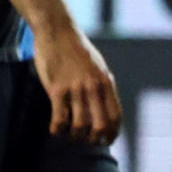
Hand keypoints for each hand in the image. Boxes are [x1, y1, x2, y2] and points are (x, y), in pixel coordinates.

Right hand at [33, 16, 124, 143]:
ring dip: (74, 137)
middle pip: (100, 126)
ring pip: (79, 127)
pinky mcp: (57, 89)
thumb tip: (105, 105)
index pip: (116, 117)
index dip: (112, 134)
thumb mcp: (97, 66)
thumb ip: (102, 85)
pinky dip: (58, 130)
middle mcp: (93, 87)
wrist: (57, 30)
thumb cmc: (76, 48)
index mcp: (106, 82)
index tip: (105, 141)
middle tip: (85, 141)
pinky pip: (60, 119)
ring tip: (68, 135)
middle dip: (93, 140)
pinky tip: (56, 130)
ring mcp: (75, 89)